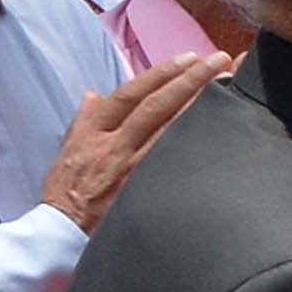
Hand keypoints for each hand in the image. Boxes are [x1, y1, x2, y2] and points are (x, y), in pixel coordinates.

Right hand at [39, 53, 225, 231]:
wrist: (61, 233)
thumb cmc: (66, 191)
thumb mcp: (67, 149)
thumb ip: (86, 119)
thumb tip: (95, 95)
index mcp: (94, 132)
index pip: (130, 94)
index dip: (159, 74)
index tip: (187, 58)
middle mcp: (115, 146)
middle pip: (156, 106)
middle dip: (189, 80)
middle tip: (219, 60)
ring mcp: (132, 170)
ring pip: (171, 132)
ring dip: (202, 107)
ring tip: (231, 87)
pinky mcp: (146, 192)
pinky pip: (176, 164)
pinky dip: (198, 146)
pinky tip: (223, 133)